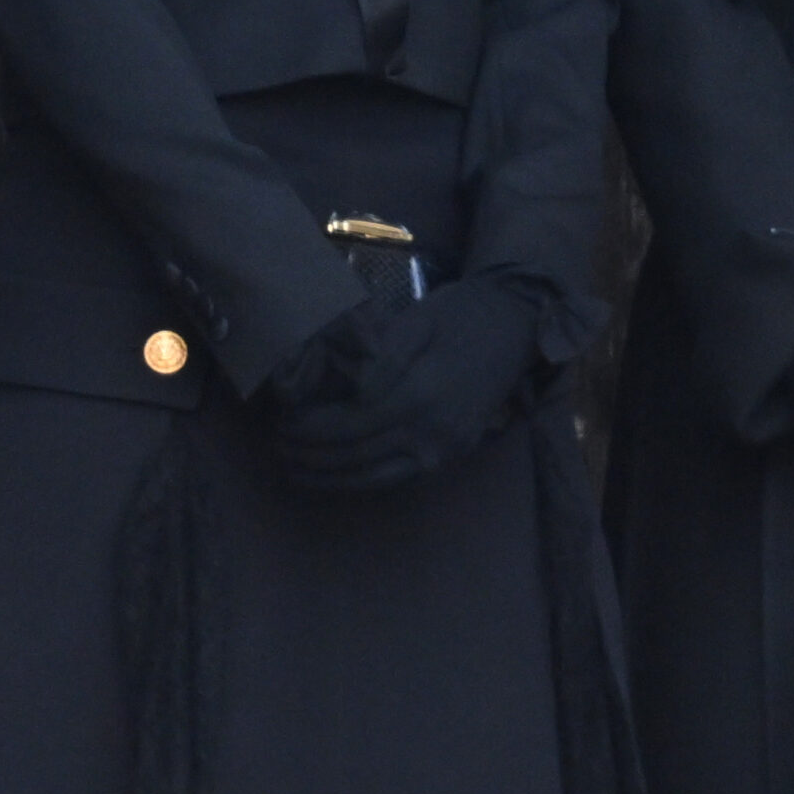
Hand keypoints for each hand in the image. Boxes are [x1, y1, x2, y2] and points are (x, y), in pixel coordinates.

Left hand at [273, 276, 544, 492]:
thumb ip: (376, 357)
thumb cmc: (461, 312)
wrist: (517, 323)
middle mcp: (432, 429)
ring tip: (293, 466)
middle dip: (309, 453)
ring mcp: (444, 448)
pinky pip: (397, 479)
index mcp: (420, 391)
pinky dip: (359, 481)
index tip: (280, 419)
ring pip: (372, 476)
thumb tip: (337, 389)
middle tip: (276, 443)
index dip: (309, 426)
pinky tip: (334, 474)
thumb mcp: (415, 320)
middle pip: (355, 453)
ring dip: (327, 476)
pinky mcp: (451, 455)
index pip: (348, 422)